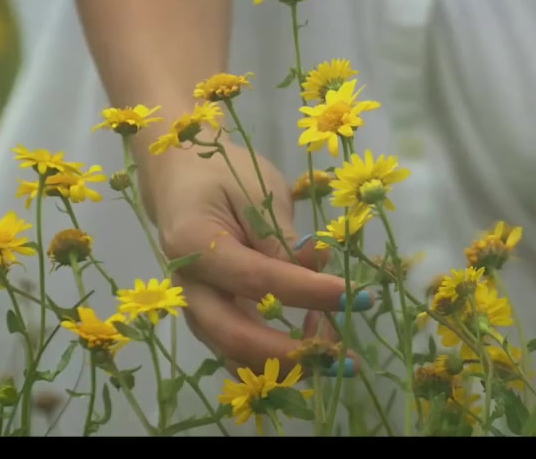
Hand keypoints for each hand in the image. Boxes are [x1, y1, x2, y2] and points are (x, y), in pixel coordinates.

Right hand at [141, 142, 364, 375]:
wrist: (180, 176)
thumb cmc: (223, 174)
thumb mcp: (258, 192)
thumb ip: (283, 238)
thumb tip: (319, 269)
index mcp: (193, 243)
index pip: (258, 279)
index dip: (309, 293)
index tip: (355, 298)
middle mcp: (187, 286)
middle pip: (235, 336)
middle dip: (292, 353)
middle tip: (344, 357)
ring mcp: (193, 306)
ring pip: (233, 353)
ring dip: (285, 362)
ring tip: (336, 355)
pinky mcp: (206, 315)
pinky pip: (236, 348)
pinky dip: (273, 356)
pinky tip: (313, 341)